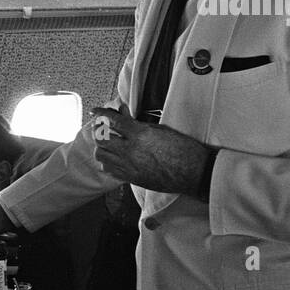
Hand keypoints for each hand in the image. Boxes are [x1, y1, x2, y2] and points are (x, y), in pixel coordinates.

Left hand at [91, 108, 211, 195]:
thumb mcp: (162, 129)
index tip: (95, 111)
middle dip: (98, 131)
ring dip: (101, 147)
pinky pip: (109, 170)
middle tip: (102, 127)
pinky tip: (113, 158)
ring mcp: (129, 166)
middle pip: (101, 139)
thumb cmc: (183, 149)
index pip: (113, 121)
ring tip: (107, 143)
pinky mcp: (131, 178)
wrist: (194, 173)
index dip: (101, 113)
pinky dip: (107, 162)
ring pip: (101, 156)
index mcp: (140, 135)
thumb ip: (138, 122)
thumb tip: (123, 113)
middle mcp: (130, 151)